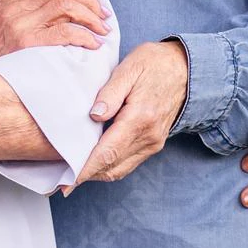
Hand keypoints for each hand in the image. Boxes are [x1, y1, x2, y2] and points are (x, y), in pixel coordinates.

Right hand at [0, 0, 109, 63]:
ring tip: (102, 27)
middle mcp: (12, 10)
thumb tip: (50, 8)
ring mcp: (20, 26)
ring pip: (64, 5)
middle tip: (101, 11)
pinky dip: (85, 36)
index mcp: (4, 4)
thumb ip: (16, 14)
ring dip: (90, 15)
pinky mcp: (29, 45)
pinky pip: (65, 32)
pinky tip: (93, 43)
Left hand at [71, 40, 188, 187]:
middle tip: (62, 183)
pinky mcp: (154, 143)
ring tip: (73, 176)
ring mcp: (153, 142)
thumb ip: (110, 94)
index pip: (108, 152)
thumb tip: (94, 116)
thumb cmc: (154, 64)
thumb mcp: (129, 68)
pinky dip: (110, 166)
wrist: (185, 69)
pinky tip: (94, 163)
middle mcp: (148, 137)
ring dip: (97, 174)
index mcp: (140, 118)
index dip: (86, 169)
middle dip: (86, 176)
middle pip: (112, 166)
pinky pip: (129, 162)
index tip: (67, 182)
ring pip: (120, 168)